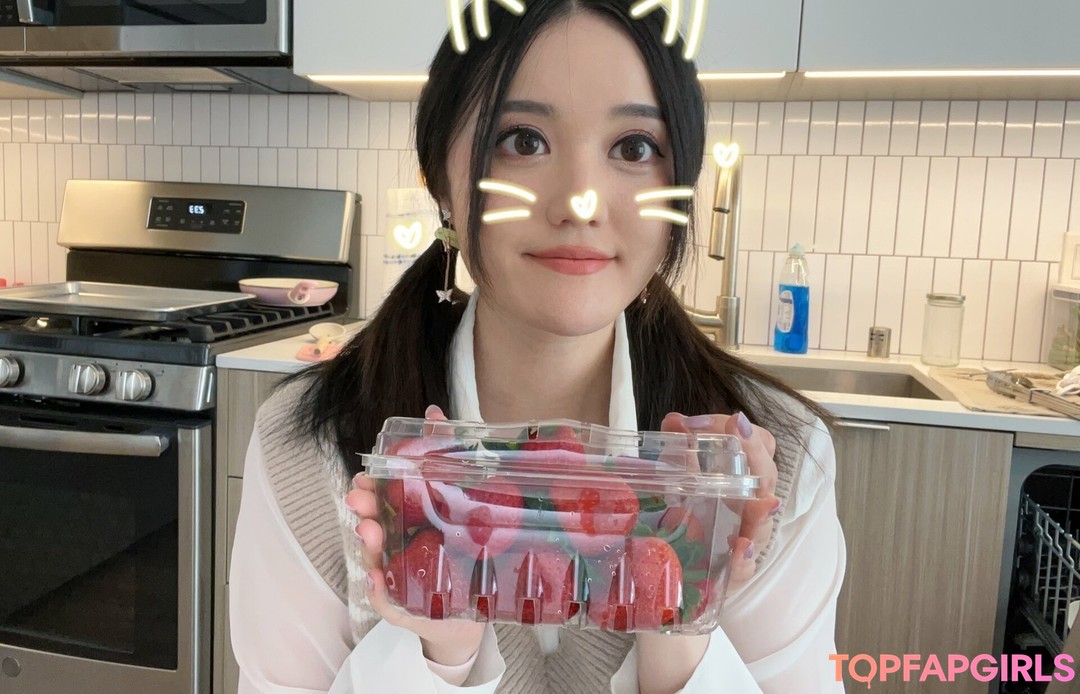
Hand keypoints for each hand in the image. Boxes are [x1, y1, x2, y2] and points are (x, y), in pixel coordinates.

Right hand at [345, 404, 484, 666]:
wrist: (484, 599)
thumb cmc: (466, 544)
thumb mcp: (462, 493)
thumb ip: (445, 451)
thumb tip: (433, 412)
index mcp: (408, 521)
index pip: (381, 501)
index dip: (368, 488)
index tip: (362, 478)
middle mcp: (398, 547)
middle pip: (372, 527)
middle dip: (364, 510)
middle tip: (359, 498)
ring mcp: (399, 577)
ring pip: (375, 561)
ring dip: (368, 545)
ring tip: (370, 531)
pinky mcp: (407, 605)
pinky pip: (387, 600)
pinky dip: (378, 590)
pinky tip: (376, 579)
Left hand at [660, 411, 779, 590]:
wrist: (687, 564)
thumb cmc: (693, 512)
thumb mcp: (682, 478)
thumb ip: (678, 448)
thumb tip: (674, 420)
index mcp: (745, 477)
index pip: (760, 444)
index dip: (744, 429)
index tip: (720, 420)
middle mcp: (752, 505)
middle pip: (766, 477)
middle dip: (755, 453)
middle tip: (738, 429)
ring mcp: (747, 538)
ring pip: (763, 524)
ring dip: (763, 512)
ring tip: (763, 502)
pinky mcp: (734, 572)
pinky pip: (745, 568)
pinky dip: (743, 560)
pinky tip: (740, 550)